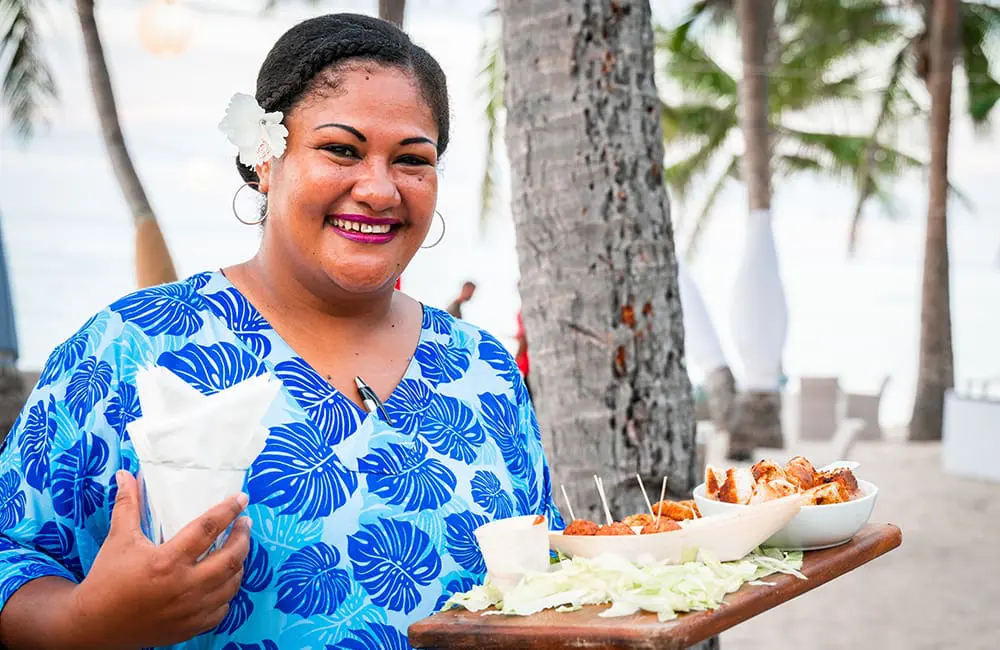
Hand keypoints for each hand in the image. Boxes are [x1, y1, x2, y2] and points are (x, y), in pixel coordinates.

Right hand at [68, 471, 251, 648]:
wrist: (93, 626)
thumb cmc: (106, 579)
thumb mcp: (118, 539)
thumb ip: (127, 505)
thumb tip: (126, 474)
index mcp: (167, 561)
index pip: (208, 528)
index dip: (228, 511)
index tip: (242, 499)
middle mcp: (184, 586)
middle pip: (231, 558)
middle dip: (243, 537)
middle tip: (244, 524)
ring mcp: (190, 610)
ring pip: (232, 584)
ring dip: (240, 564)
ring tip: (238, 548)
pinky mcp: (190, 627)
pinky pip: (222, 609)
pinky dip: (227, 592)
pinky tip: (225, 580)